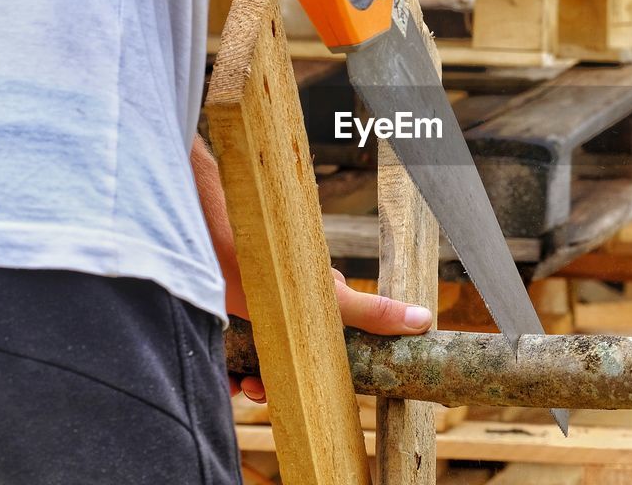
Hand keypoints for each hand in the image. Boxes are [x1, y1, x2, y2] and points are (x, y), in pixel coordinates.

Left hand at [231, 268, 432, 402]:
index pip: (327, 350)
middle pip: (288, 361)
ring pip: (258, 362)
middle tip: (263, 390)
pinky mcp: (223, 321)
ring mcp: (252, 318)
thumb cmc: (272, 261)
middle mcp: (286, 314)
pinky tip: (227, 380)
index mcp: (316, 308)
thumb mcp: (330, 296)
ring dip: (252, 382)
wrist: (207, 240)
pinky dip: (228, 373)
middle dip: (278, 382)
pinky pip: (228, 357)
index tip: (312, 390)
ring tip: (245, 386)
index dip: (321, 375)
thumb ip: (374, 312)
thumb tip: (425, 319)